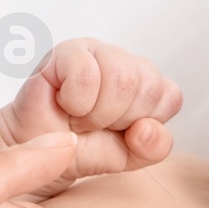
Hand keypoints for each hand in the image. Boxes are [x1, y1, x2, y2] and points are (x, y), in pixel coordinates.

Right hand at [1, 37, 182, 199]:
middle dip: (119, 119)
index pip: (169, 97)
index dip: (144, 124)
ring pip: (121, 78)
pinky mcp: (65, 52)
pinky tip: (64, 103)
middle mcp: (125, 61)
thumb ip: (154, 147)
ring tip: (80, 117)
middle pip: (147, 85)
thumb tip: (147, 129)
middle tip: (95, 125)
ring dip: (97, 113)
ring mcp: (95, 51)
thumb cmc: (83, 147)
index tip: (120, 132)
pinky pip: (87, 74)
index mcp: (146, 82)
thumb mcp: (130, 156)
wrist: (39, 155)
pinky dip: (77, 101)